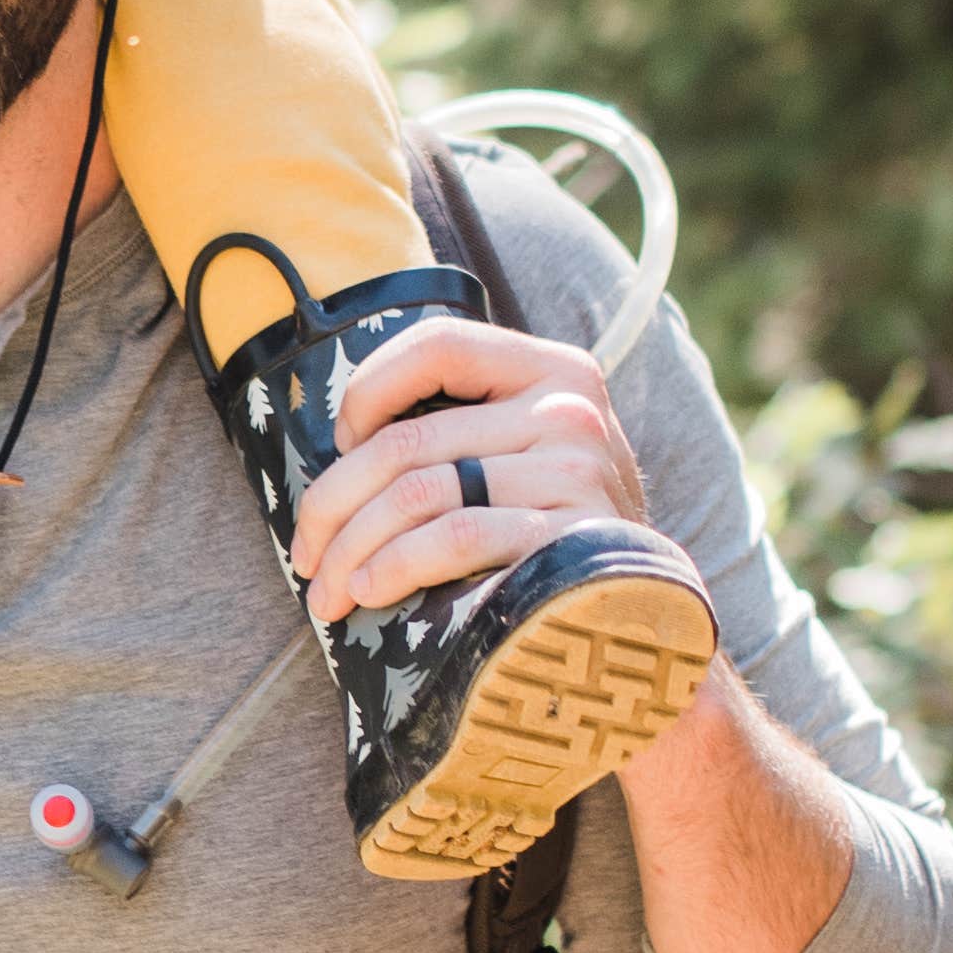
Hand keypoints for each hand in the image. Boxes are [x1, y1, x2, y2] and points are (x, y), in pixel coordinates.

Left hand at [290, 315, 649, 629]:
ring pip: (420, 493)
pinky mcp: (574, 533)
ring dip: (354, 547)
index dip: (368, 389)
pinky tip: (372, 589)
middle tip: (306, 556)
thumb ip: (463, 425)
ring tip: (328, 589)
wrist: (647, 606)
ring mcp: (577, 468)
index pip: (437, 346)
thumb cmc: (559, 526)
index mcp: (552, 367)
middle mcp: (569, 408)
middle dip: (333, 504)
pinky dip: (398, 564)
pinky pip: (458, 537)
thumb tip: (342, 448)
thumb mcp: (526, 451)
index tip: (340, 444)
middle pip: (408, 440)